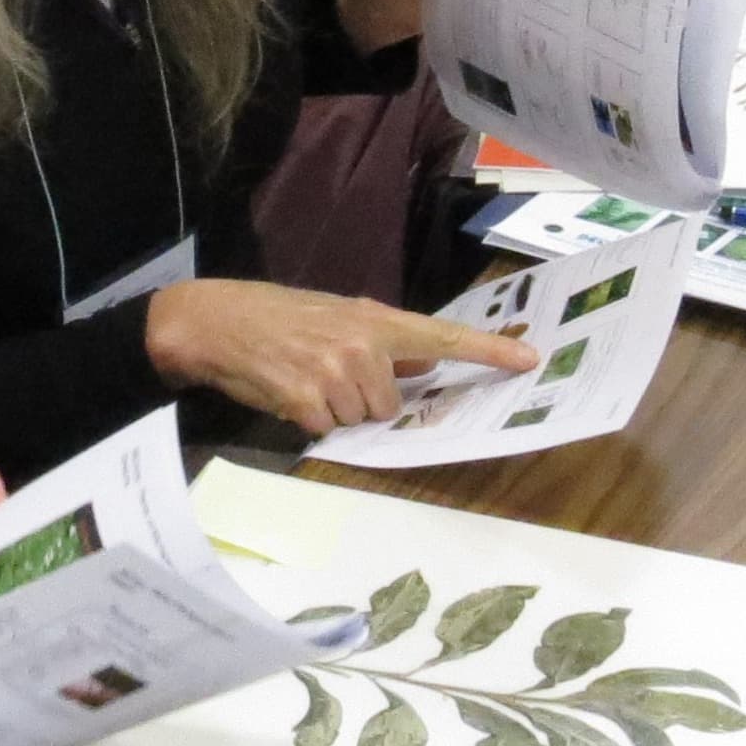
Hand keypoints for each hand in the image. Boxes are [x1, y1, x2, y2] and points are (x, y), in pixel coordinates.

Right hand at [145, 279, 537, 434]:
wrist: (217, 321)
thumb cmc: (276, 316)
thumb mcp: (336, 315)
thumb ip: (381, 340)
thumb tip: (422, 360)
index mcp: (375, 320)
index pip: (443, 336)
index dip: (488, 351)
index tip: (528, 361)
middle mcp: (362, 345)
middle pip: (390, 404)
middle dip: (362, 400)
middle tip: (325, 375)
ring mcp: (335, 375)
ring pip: (359, 420)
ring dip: (334, 411)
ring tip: (302, 380)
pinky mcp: (307, 402)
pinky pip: (326, 430)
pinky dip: (307, 420)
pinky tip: (287, 393)